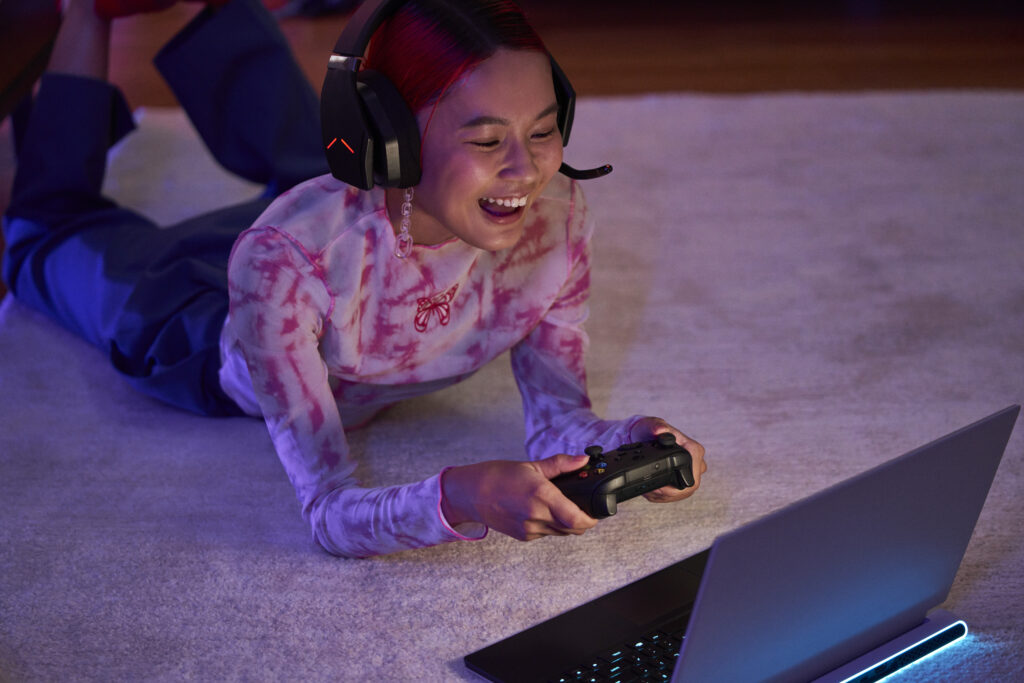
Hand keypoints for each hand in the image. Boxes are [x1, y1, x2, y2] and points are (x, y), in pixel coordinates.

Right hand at [441, 455, 597, 541]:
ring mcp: (529, 529)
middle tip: (583, 509)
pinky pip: (546, 533)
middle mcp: (537, 516)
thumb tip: (582, 460)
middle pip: (572, 529)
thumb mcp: (531, 465)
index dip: (591, 520)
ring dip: (567, 524)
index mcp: (541, 495)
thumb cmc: (497, 476)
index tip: (596, 514)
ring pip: (561, 533)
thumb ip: (560, 464)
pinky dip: (551, 525)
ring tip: (562, 507)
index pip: (576, 519)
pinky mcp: (524, 536)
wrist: (471, 494)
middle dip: (582, 522)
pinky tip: (543, 511)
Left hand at [630, 417, 707, 503]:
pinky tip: (653, 488)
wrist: (644, 435)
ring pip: (682, 493)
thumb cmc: (649, 430)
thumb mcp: (649, 426)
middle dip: (667, 493)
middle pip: (688, 488)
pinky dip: (663, 495)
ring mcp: (692, 471)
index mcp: (693, 450)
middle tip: (649, 490)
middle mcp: (697, 461)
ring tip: (648, 489)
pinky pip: (678, 493)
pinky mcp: (685, 477)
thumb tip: (660, 431)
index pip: (692, 477)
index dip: (674, 487)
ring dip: (664, 495)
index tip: (657, 486)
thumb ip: (655, 427)